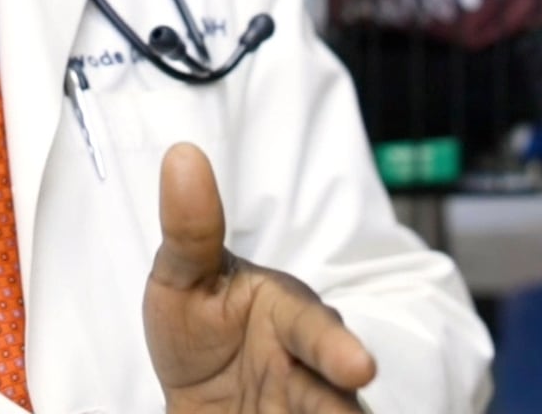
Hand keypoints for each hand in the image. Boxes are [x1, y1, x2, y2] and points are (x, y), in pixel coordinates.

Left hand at [143, 145, 375, 412]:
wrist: (194, 396)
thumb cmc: (197, 326)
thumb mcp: (182, 279)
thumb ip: (190, 228)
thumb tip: (182, 153)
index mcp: (290, 315)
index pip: (314, 331)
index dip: (335, 349)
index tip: (358, 369)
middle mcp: (310, 366)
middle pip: (335, 390)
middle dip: (341, 403)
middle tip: (356, 390)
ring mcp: (306, 406)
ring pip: (329, 412)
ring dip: (330, 413)